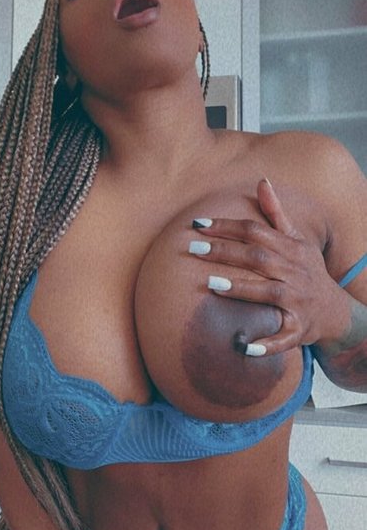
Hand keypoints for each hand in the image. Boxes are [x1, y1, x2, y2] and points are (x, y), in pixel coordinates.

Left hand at [189, 178, 349, 355]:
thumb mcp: (297, 241)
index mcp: (292, 250)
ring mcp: (297, 302)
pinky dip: (265, 345)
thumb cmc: (307, 272)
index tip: (198, 224)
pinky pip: (282, 338)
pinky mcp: (298, 329)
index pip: (256, 232)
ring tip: (211, 284)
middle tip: (193, 248)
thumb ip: (276, 214)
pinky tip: (242, 348)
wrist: (336, 312)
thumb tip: (262, 181)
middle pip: (258, 258)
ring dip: (241, 290)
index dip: (228, 226)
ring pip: (269, 293)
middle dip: (226, 252)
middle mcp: (295, 273)